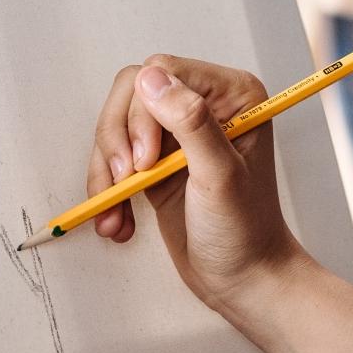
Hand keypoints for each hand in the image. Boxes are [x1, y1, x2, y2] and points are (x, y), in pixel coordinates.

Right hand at [87, 54, 302, 314]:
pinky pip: (115, 158)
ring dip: (107, 171)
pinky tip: (118, 220)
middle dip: (119, 139)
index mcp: (232, 96)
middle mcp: (204, 106)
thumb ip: (190, 122)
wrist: (243, 281)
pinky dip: (108, 189)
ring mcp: (177, 134)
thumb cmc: (245, 232)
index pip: (164, 72)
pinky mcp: (156, 162)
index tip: (144, 161)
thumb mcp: (220, 175)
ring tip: (115, 212)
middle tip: (126, 181)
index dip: (143, 113)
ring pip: (117, 125)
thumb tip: (151, 78)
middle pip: (132, 93)